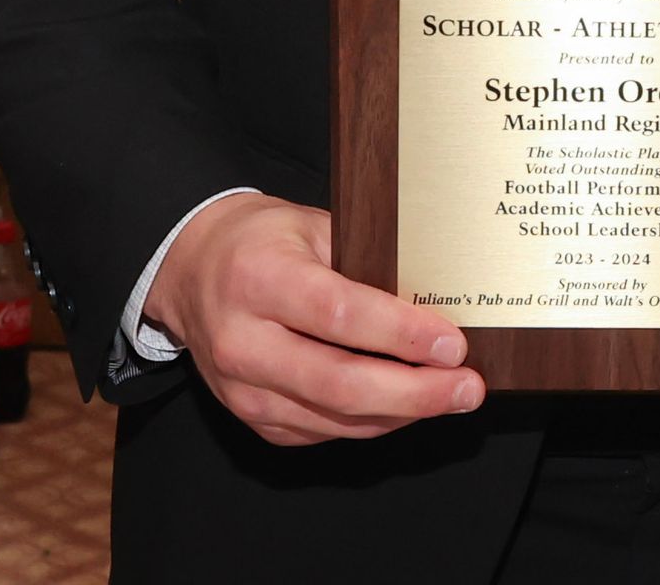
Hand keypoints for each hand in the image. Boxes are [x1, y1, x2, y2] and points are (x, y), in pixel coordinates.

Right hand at [142, 194, 483, 446]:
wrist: (193, 270)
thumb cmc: (260, 241)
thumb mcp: (309, 226)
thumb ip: (362, 259)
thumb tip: (431, 299)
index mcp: (259, 279)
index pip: (339, 314)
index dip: (401, 333)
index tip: (451, 343)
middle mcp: (245, 342)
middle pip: (340, 384)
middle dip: (415, 393)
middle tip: (466, 388)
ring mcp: (244, 390)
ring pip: (336, 418)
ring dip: (402, 413)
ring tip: (451, 396)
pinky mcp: (252, 418)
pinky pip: (323, 432)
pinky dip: (371, 422)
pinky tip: (405, 404)